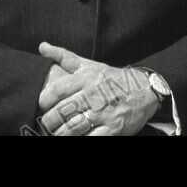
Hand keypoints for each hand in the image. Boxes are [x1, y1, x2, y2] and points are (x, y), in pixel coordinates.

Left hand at [37, 42, 158, 135]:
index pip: (57, 90)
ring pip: (73, 128)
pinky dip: (80, 140)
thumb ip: (64, 57)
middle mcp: (95, 95)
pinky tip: (75, 138)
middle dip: (49, 122)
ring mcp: (105, 113)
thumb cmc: (113, 79)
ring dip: (60, 134)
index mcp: (87, 78)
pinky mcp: (114, 128)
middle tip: (46, 125)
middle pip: (62, 112)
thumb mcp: (90, 65)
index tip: (40, 106)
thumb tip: (42, 47)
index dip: (43, 101)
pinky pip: (91, 138)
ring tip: (57, 134)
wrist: (146, 90)